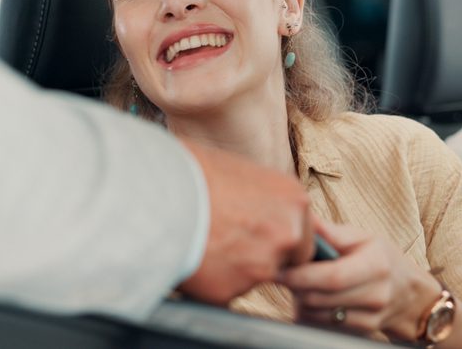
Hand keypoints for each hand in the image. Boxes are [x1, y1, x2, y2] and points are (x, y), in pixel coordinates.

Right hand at [177, 140, 314, 304]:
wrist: (159, 191)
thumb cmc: (194, 172)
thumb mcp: (244, 174)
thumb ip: (266, 200)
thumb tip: (266, 213)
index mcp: (294, 200)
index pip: (302, 235)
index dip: (277, 237)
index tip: (256, 232)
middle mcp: (288, 234)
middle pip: (287, 260)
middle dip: (264, 256)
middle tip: (231, 241)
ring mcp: (262, 266)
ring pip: (254, 276)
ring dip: (235, 267)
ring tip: (205, 240)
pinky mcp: (232, 291)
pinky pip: (225, 290)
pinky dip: (211, 279)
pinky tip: (194, 254)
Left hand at [279, 219, 439, 339]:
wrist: (408, 294)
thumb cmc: (381, 258)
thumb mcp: (364, 238)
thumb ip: (332, 232)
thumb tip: (303, 219)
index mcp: (376, 265)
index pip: (333, 277)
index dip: (301, 275)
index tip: (279, 270)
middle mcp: (376, 295)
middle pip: (320, 298)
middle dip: (295, 287)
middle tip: (283, 274)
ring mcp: (370, 318)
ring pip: (317, 315)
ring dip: (300, 300)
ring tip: (300, 284)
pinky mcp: (361, 332)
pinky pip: (322, 326)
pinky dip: (309, 313)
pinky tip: (312, 298)